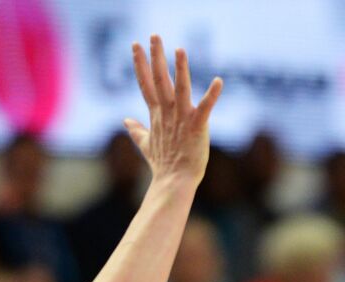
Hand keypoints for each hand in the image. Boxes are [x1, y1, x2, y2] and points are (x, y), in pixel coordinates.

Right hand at [125, 35, 222, 184]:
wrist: (174, 182)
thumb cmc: (163, 164)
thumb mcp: (146, 144)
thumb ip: (136, 130)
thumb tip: (125, 120)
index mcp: (157, 114)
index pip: (146, 84)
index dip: (140, 64)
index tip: (135, 45)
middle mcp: (167, 113)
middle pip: (159, 80)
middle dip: (156, 57)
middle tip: (154, 36)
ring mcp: (181, 119)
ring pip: (179, 89)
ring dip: (180, 69)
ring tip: (179, 50)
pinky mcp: (197, 127)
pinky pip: (205, 108)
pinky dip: (212, 95)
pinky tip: (219, 81)